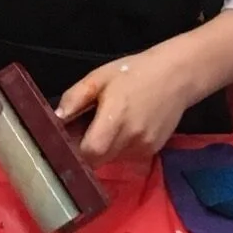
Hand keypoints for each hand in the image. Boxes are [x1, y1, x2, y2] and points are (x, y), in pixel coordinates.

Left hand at [57, 47, 192, 166]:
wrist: (176, 76)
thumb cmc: (133, 72)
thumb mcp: (99, 77)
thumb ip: (75, 97)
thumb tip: (57, 117)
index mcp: (115, 118)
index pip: (90, 152)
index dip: (75, 150)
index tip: (67, 140)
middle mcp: (131, 138)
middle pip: (99, 160)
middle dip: (87, 149)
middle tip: (82, 129)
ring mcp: (144, 147)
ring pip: (112, 159)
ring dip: (104, 148)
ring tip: (105, 124)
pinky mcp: (153, 150)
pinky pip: (127, 155)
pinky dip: (119, 147)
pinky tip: (123, 127)